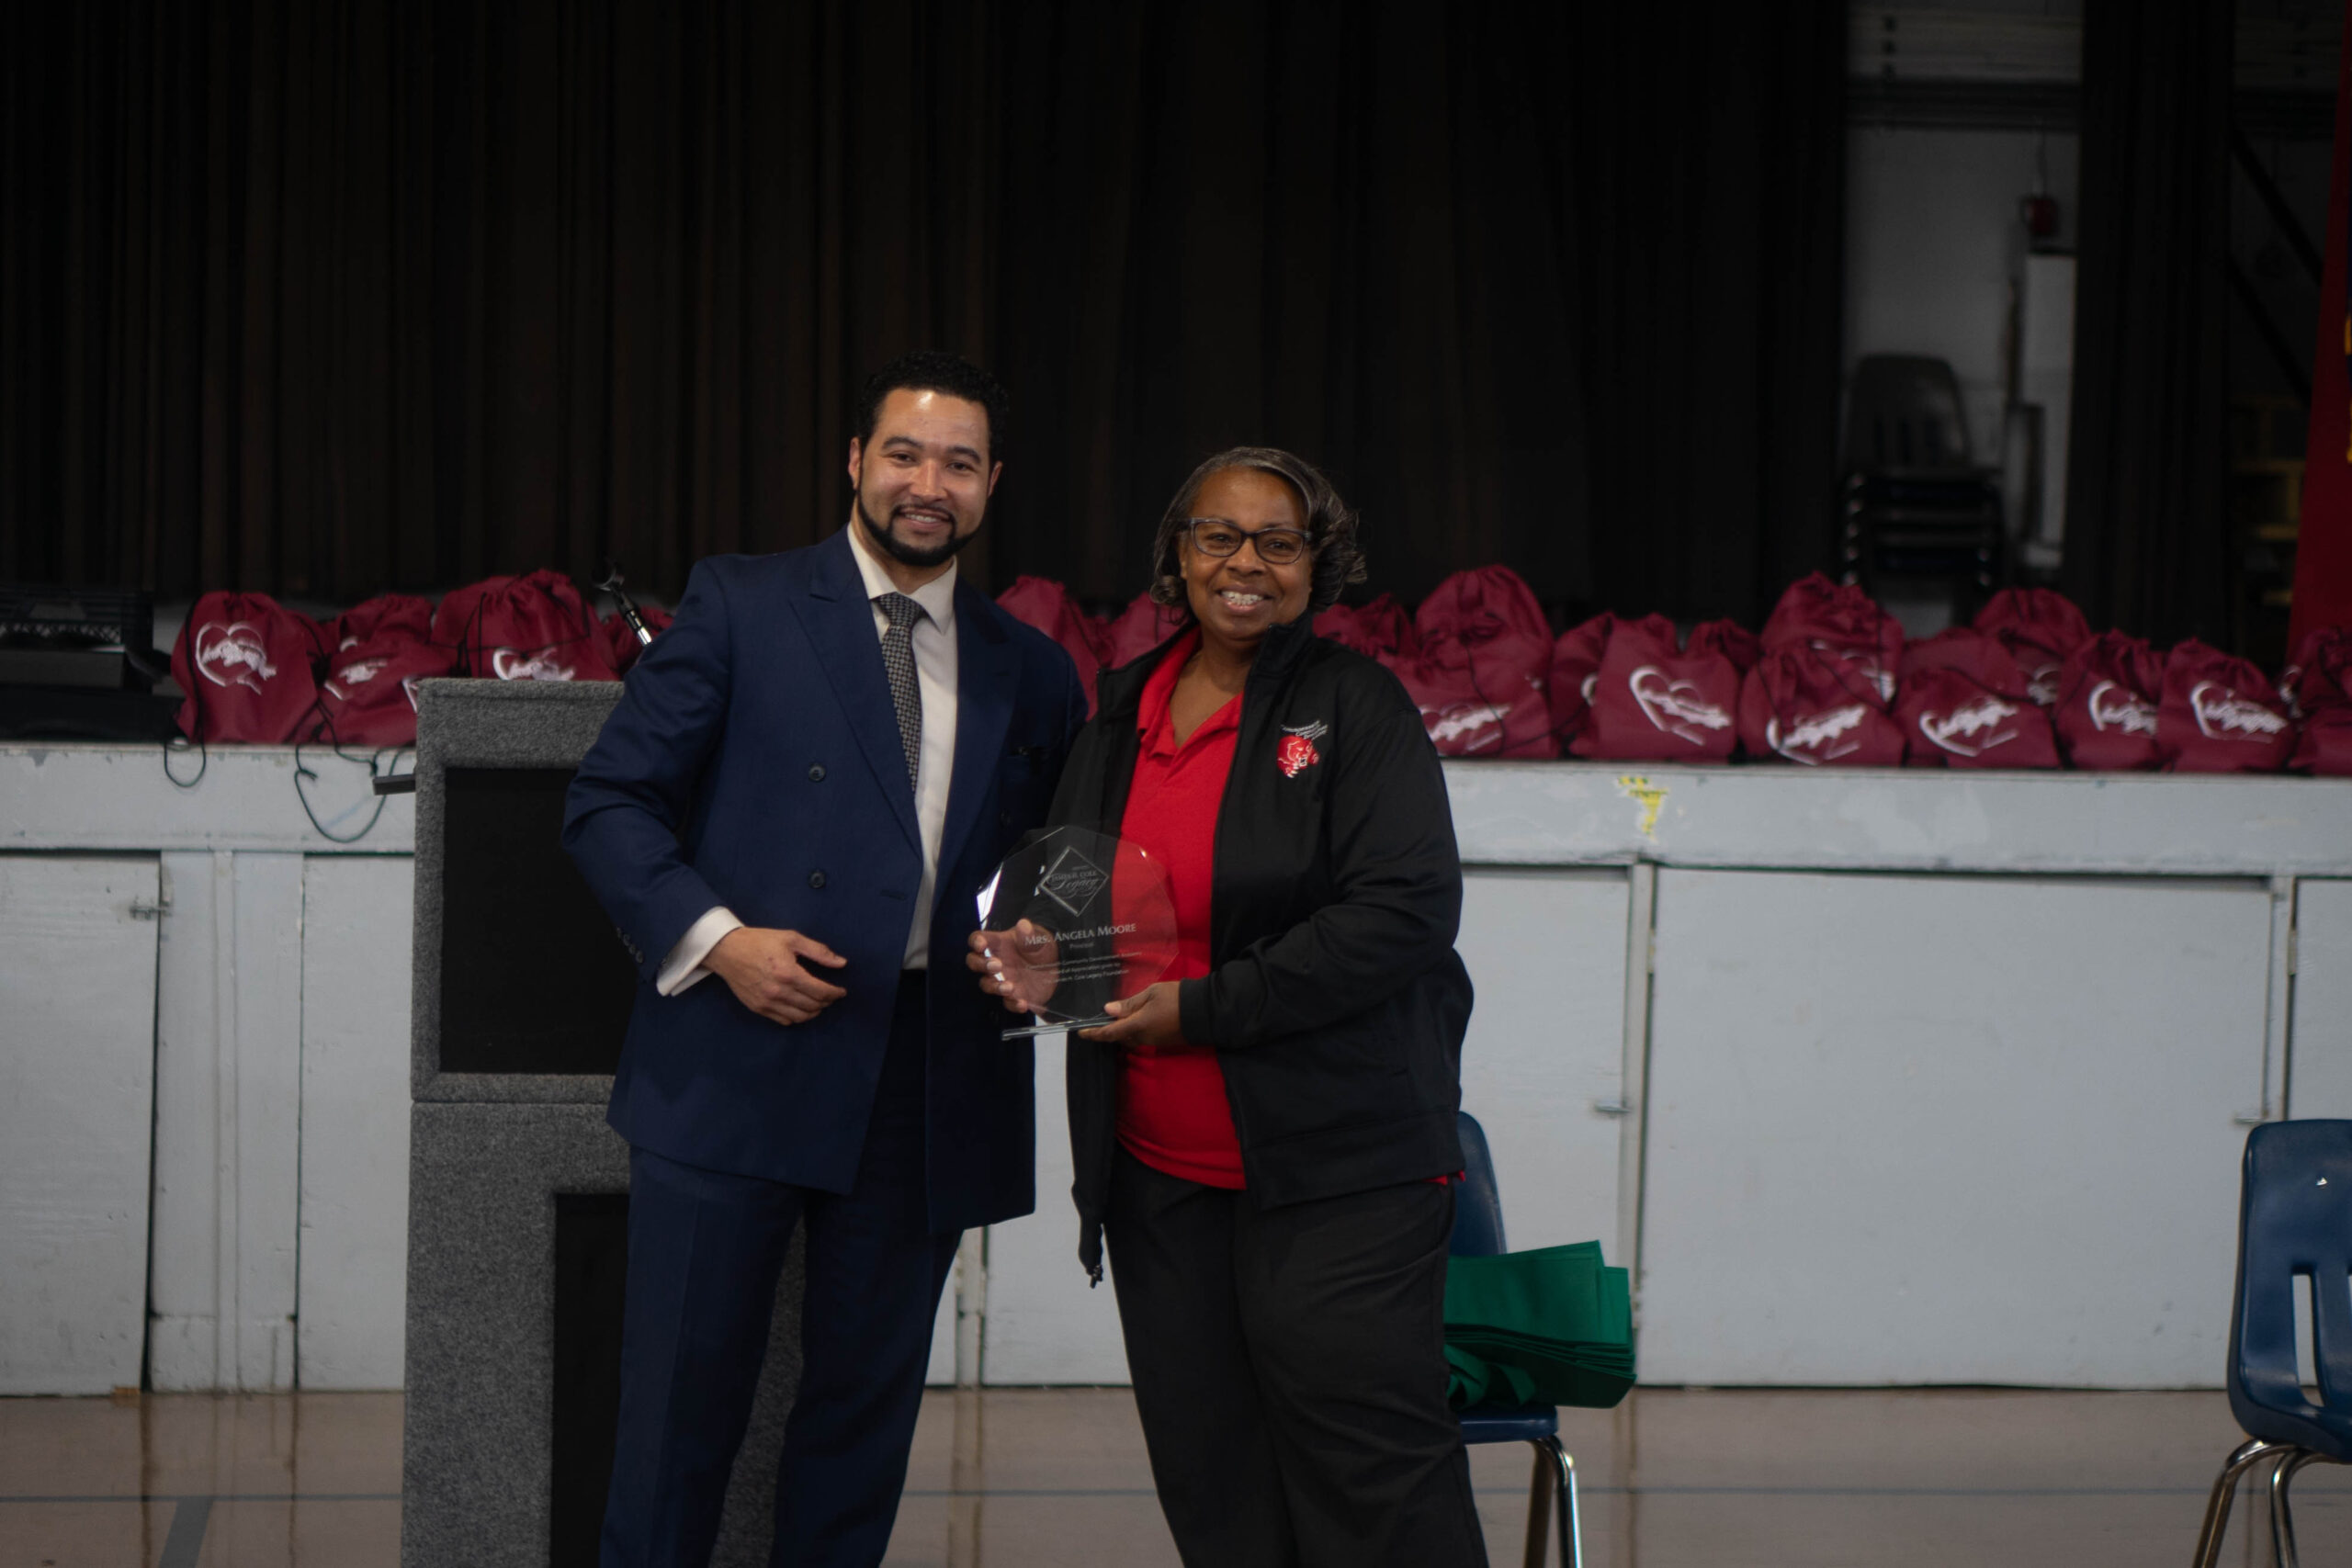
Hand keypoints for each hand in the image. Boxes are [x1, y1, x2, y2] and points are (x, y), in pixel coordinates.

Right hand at [705, 927, 847, 1025]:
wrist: (727, 950)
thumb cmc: (760, 941)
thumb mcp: (791, 939)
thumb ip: (818, 951)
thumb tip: (841, 963)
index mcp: (789, 973)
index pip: (820, 992)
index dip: (835, 993)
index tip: (841, 991)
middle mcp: (778, 991)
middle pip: (812, 1006)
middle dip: (826, 1002)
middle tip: (830, 996)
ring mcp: (767, 1002)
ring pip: (800, 1017)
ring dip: (814, 1012)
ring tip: (818, 1003)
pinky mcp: (758, 1008)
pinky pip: (784, 1020)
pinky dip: (796, 1017)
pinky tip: (800, 1007)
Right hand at [967, 921, 1059, 1014]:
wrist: (1057, 967)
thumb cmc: (1041, 947)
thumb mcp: (1040, 938)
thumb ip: (1030, 934)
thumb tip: (1023, 925)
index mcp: (999, 943)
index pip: (978, 939)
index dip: (976, 942)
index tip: (981, 945)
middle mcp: (996, 962)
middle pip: (975, 962)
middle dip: (981, 965)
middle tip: (996, 965)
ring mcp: (1002, 980)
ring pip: (987, 984)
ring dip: (995, 987)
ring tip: (1009, 987)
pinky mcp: (1013, 996)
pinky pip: (1008, 1003)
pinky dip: (1013, 1004)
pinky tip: (1022, 1003)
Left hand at [1078, 982, 1184, 1047]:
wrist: (1204, 1011)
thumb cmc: (1176, 997)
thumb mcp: (1151, 993)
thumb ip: (1129, 1003)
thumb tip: (1108, 1010)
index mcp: (1137, 1025)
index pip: (1109, 1033)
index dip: (1093, 1033)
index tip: (1081, 1032)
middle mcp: (1143, 1037)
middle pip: (1119, 1038)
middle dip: (1108, 1031)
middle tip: (1099, 1021)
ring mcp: (1154, 1041)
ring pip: (1130, 1039)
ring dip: (1122, 1031)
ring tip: (1117, 1018)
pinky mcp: (1163, 1042)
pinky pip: (1142, 1038)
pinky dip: (1134, 1031)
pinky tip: (1136, 1020)